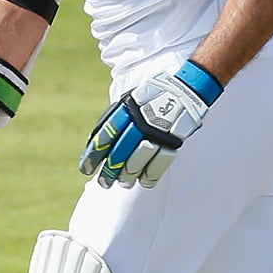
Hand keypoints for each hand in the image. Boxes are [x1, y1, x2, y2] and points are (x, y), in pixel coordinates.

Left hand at [80, 61, 222, 188]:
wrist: (186, 89)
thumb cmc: (152, 96)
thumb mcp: (129, 100)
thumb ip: (112, 119)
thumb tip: (93, 142)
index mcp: (127, 109)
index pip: (105, 136)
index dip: (93, 155)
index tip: (86, 168)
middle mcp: (141, 122)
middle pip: (120, 153)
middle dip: (109, 171)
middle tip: (104, 183)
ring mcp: (158, 132)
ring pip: (137, 161)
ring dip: (128, 176)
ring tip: (123, 183)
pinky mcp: (173, 140)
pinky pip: (159, 164)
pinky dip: (150, 176)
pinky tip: (144, 182)